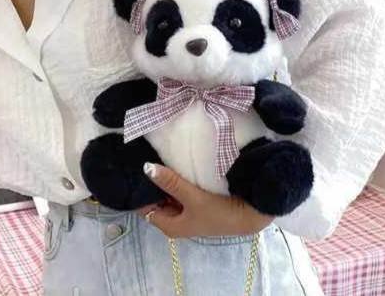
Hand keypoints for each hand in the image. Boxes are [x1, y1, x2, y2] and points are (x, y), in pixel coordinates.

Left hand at [136, 162, 275, 238]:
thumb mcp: (192, 197)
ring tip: (159, 157)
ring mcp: (186, 212)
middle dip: (154, 183)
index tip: (135, 169)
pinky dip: (178, 182)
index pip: (145, 207)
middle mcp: (176, 221)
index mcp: (170, 226)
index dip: (140, 191)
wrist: (249, 216)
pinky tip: (176, 165)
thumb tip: (146, 168)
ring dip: (167, 181)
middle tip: (146, 157)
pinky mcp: (197, 204)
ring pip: (169, 194)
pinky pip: (181, 191)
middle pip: (157, 199)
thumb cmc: (218, 212)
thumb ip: (170, 182)